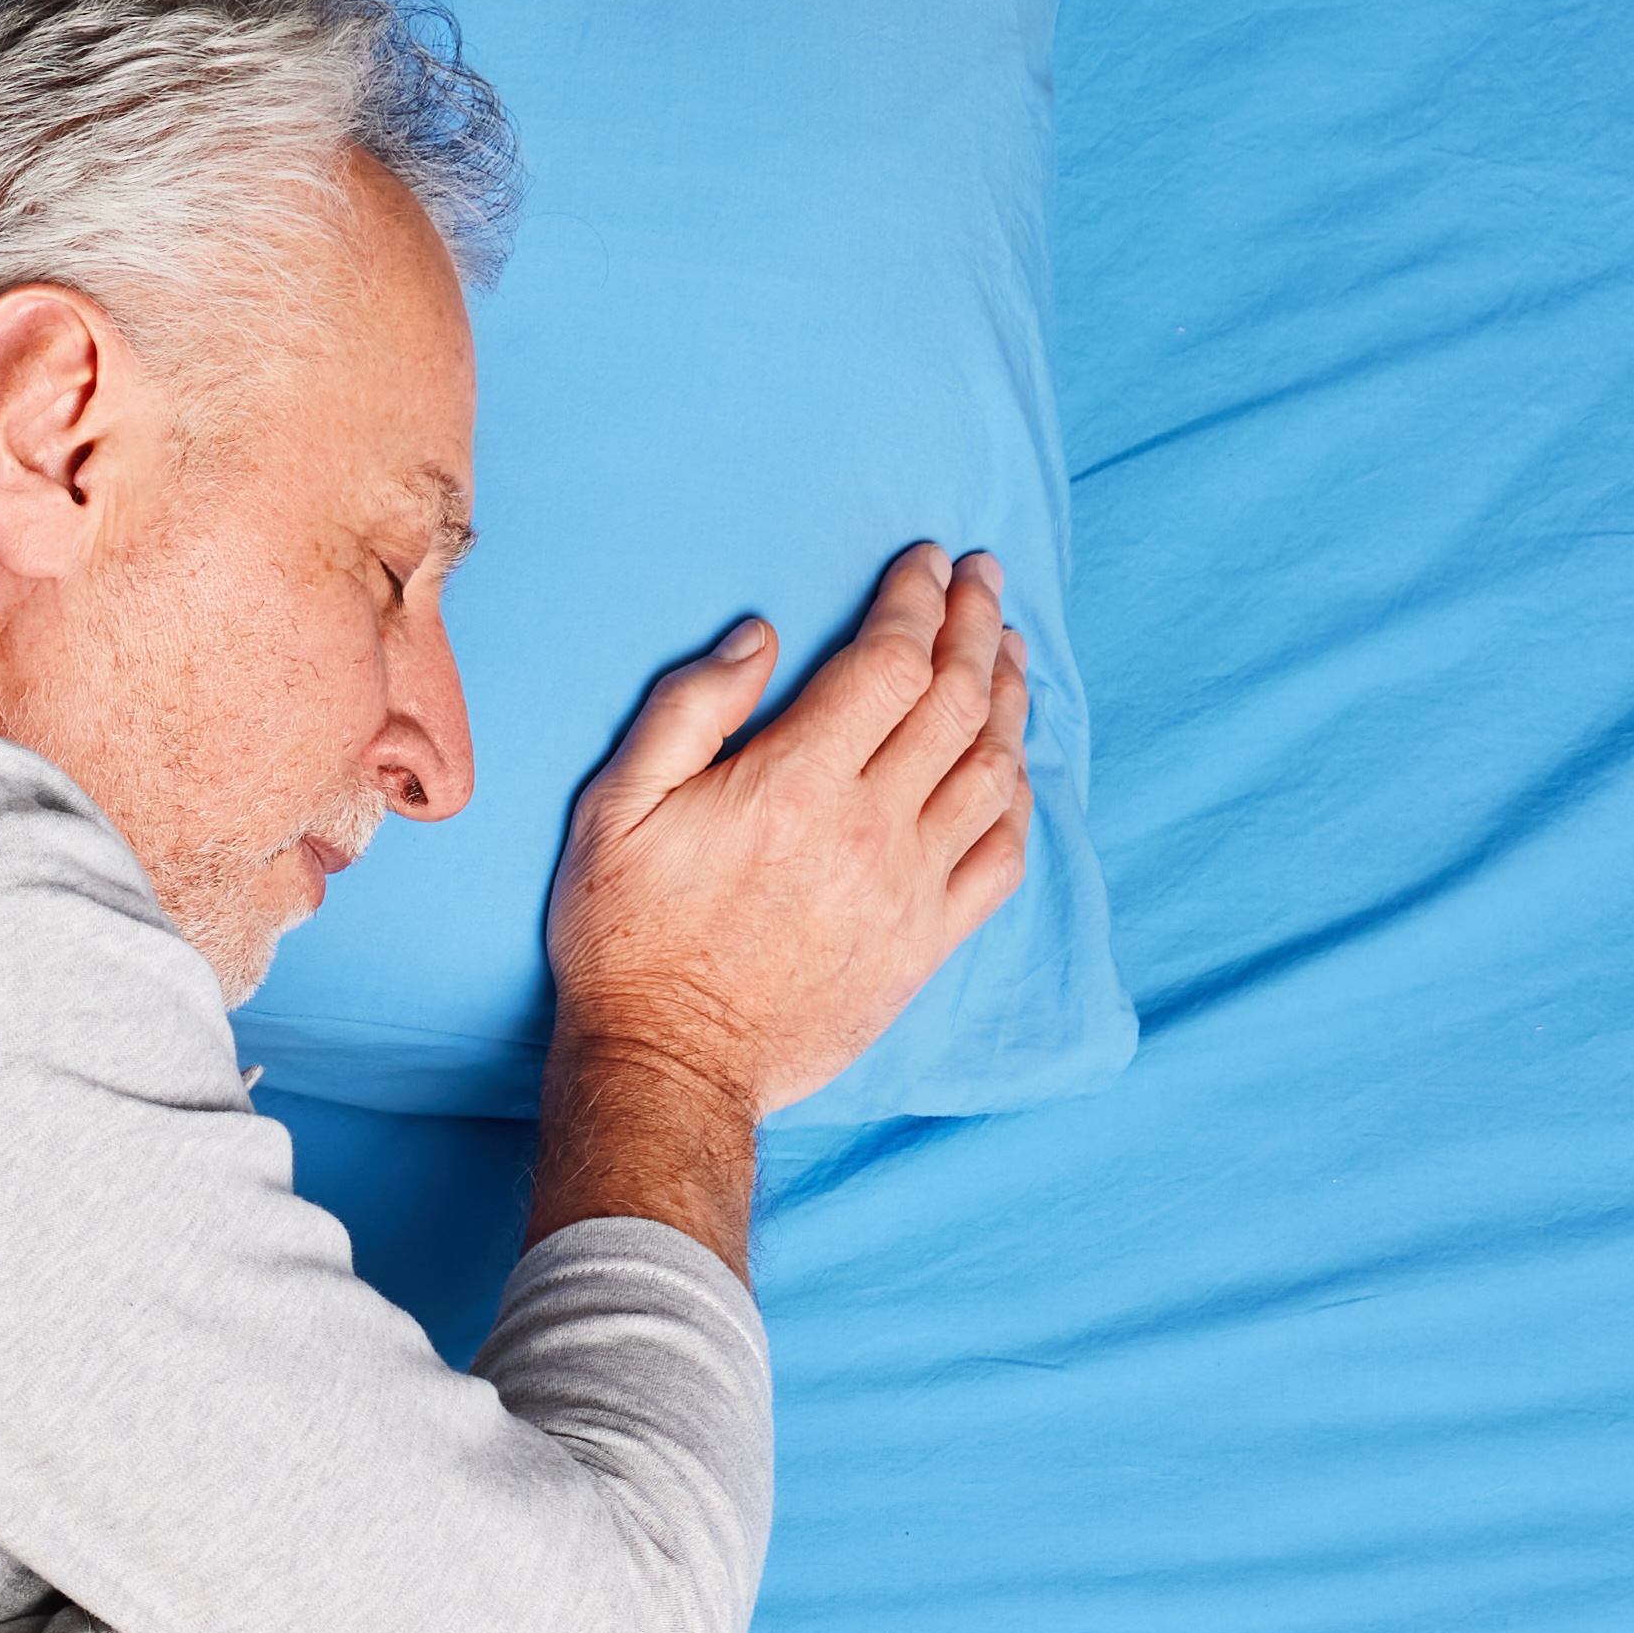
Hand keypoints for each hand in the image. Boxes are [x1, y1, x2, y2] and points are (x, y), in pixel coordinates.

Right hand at [542, 543, 1033, 1116]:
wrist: (666, 1069)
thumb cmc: (626, 939)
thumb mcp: (615, 809)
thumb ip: (687, 710)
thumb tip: (759, 639)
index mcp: (796, 782)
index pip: (892, 661)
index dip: (920, 599)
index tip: (930, 563)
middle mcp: (870, 827)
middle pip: (957, 699)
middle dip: (977, 623)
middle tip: (984, 579)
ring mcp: (909, 888)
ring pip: (994, 768)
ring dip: (1009, 697)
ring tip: (1008, 651)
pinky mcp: (926, 942)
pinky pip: (1004, 856)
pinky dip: (1018, 797)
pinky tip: (1011, 763)